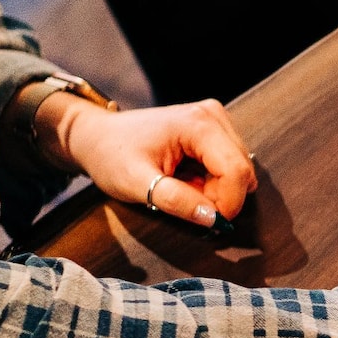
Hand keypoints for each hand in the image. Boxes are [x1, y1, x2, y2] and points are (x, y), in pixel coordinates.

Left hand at [57, 98, 257, 227]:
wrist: (96, 137)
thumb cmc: (111, 155)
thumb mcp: (137, 184)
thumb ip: (176, 201)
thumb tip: (214, 219)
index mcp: (198, 123)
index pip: (237, 171)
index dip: (227, 204)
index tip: (204, 221)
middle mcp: (213, 116)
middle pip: (241, 172)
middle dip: (220, 198)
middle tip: (185, 202)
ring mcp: (216, 121)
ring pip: (239, 172)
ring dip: (216, 192)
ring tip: (182, 188)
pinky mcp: (215, 130)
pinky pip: (231, 167)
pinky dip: (214, 183)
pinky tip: (189, 180)